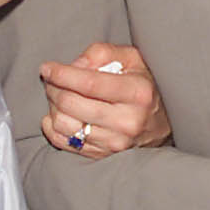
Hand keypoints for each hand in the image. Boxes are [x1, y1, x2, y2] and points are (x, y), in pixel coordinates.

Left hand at [40, 41, 171, 158]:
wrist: (163, 122)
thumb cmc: (143, 85)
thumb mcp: (131, 58)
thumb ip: (101, 53)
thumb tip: (73, 67)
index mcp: (137, 93)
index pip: (88, 83)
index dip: (61, 74)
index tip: (47, 67)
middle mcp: (128, 121)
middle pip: (71, 103)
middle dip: (53, 88)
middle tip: (52, 80)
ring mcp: (116, 143)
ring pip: (64, 124)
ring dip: (53, 107)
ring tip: (58, 96)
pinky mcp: (104, 155)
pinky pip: (65, 143)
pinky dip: (53, 127)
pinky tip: (57, 115)